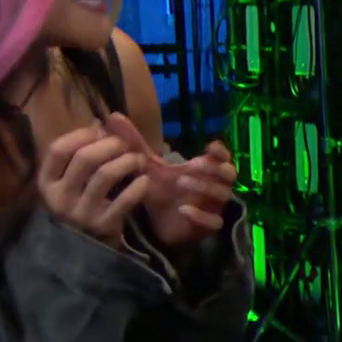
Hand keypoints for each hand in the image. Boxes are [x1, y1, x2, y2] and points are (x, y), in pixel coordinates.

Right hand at [37, 124, 150, 242]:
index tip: (100, 130)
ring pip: (105, 174)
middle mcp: (60, 197)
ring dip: (127, 160)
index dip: (81, 134)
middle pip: (84, 158)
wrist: (83, 247)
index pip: (58, 149)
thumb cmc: (78, 203)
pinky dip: (138, 186)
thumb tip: (100, 123)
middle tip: (125, 144)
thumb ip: (78, 154)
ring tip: (138, 159)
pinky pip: (125, 200)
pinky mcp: (103, 225)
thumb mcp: (70, 181)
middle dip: (110, 144)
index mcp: (47, 182)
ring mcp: (81, 213)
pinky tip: (144, 179)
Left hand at [103, 113, 236, 248]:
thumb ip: (134, 142)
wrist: (156, 224)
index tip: (209, 146)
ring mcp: (214, 206)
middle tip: (191, 164)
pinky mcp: (208, 226)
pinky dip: (201, 215)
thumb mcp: (146, 165)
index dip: (220, 151)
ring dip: (205, 187)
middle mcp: (215, 185)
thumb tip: (113, 115)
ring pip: (223, 195)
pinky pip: (215, 221)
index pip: (223, 156)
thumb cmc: (160, 191)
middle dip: (213, 168)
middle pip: (229, 173)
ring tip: (181, 182)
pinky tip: (183, 210)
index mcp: (206, 169)